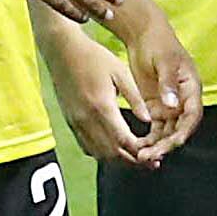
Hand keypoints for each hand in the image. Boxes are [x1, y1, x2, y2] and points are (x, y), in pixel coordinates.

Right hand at [37, 17, 158, 167]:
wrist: (62, 50)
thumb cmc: (93, 57)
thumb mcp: (121, 72)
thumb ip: (135, 98)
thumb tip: (149, 120)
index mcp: (102, 106)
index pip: (123, 140)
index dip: (140, 153)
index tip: (155, 158)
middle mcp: (87, 119)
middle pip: (111, 153)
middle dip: (132, 162)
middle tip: (150, 165)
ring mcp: (76, 123)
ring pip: (98, 153)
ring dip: (118, 161)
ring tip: (135, 161)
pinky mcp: (70, 122)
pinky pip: (86, 146)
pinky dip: (101, 154)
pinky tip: (113, 152)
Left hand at [116, 0, 203, 160]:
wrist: (143, 35)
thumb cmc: (158, 43)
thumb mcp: (164, 60)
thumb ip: (168, 83)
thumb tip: (173, 105)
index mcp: (191, 89)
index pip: (192, 115)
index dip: (185, 131)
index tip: (174, 142)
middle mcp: (183, 101)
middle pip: (179, 129)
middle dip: (166, 145)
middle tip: (149, 155)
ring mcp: (170, 106)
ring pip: (167, 133)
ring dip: (156, 146)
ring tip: (140, 155)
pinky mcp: (156, 108)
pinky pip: (155, 129)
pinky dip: (149, 140)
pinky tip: (137, 148)